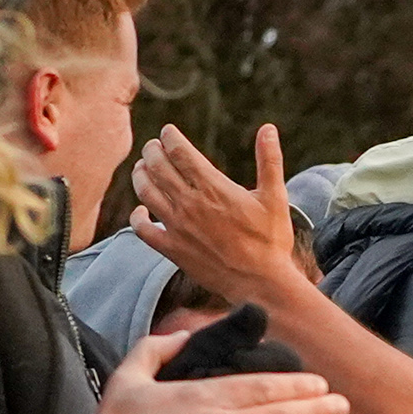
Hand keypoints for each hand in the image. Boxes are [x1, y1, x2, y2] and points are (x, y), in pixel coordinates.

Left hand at [131, 123, 299, 310]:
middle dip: (152, 150)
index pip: (179, 151)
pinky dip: (136, 216)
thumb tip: (268, 128)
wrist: (261, 285)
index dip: (170, 137)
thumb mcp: (275, 198)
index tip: (168, 132)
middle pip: (157, 166)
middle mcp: (190, 204)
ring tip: (143, 168)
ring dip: (140, 174)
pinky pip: (142, 229)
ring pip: (145, 191)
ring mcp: (177, 227)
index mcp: (213, 188)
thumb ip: (269, 160)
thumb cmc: (271, 242)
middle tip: (154, 146)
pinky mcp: (172, 249)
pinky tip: (140, 210)